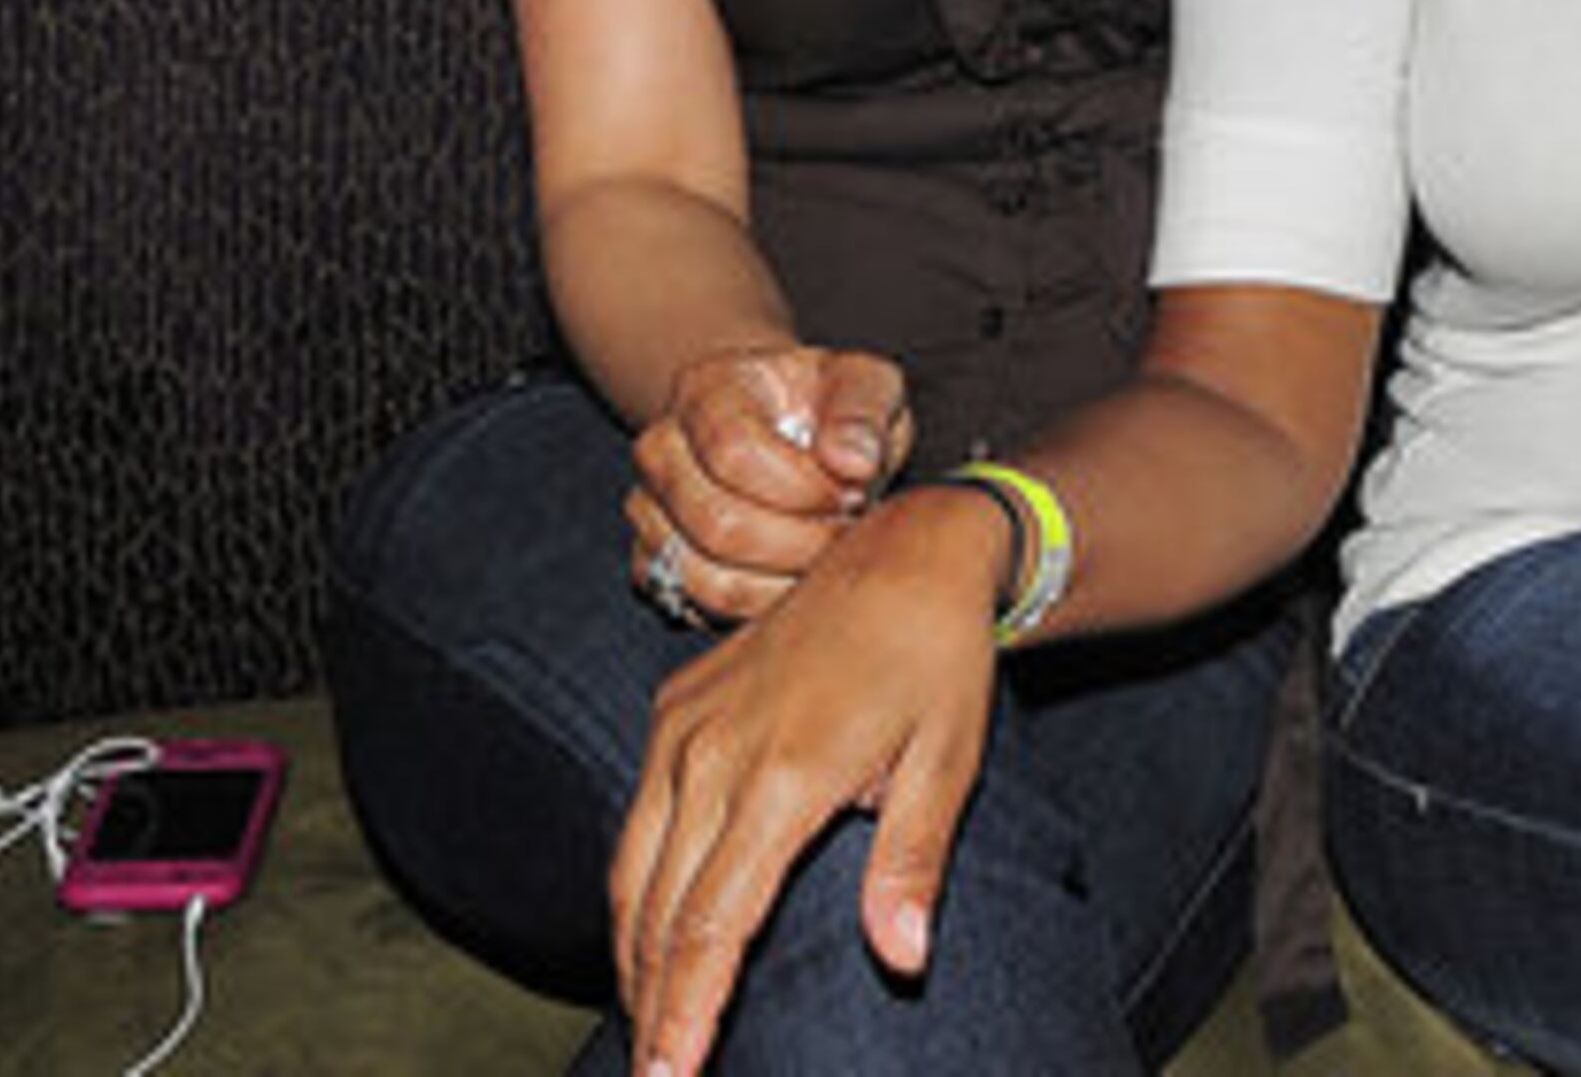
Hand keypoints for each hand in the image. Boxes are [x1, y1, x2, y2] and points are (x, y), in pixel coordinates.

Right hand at [609, 488, 1012, 1076]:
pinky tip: (648, 940)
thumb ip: (912, 864)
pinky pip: (637, 821)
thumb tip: (902, 962)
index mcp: (785, 776)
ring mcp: (684, 729)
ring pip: (632, 873)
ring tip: (648, 1032)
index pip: (714, 924)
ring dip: (633, 959)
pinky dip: (634, 892)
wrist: (906, 552)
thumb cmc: (938, 663)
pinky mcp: (674, 710)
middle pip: (659, 913)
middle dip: (652, 1006)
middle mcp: (715, 753)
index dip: (688, 1011)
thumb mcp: (947, 761)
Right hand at [626, 345, 913, 625]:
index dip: (803, 487)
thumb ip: (863, 411)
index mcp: (705, 389)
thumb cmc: (830, 406)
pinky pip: (696, 605)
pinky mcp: (653, 561)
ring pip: (706, 576)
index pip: (734, 452)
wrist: (799, 429)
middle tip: (845, 529)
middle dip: (801, 541)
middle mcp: (661, 448)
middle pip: (717, 523)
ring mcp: (649, 508)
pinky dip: (758, 607)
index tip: (852, 490)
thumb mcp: (865, 384)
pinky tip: (796, 578)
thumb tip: (852, 461)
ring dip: (783, 581)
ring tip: (825, 554)